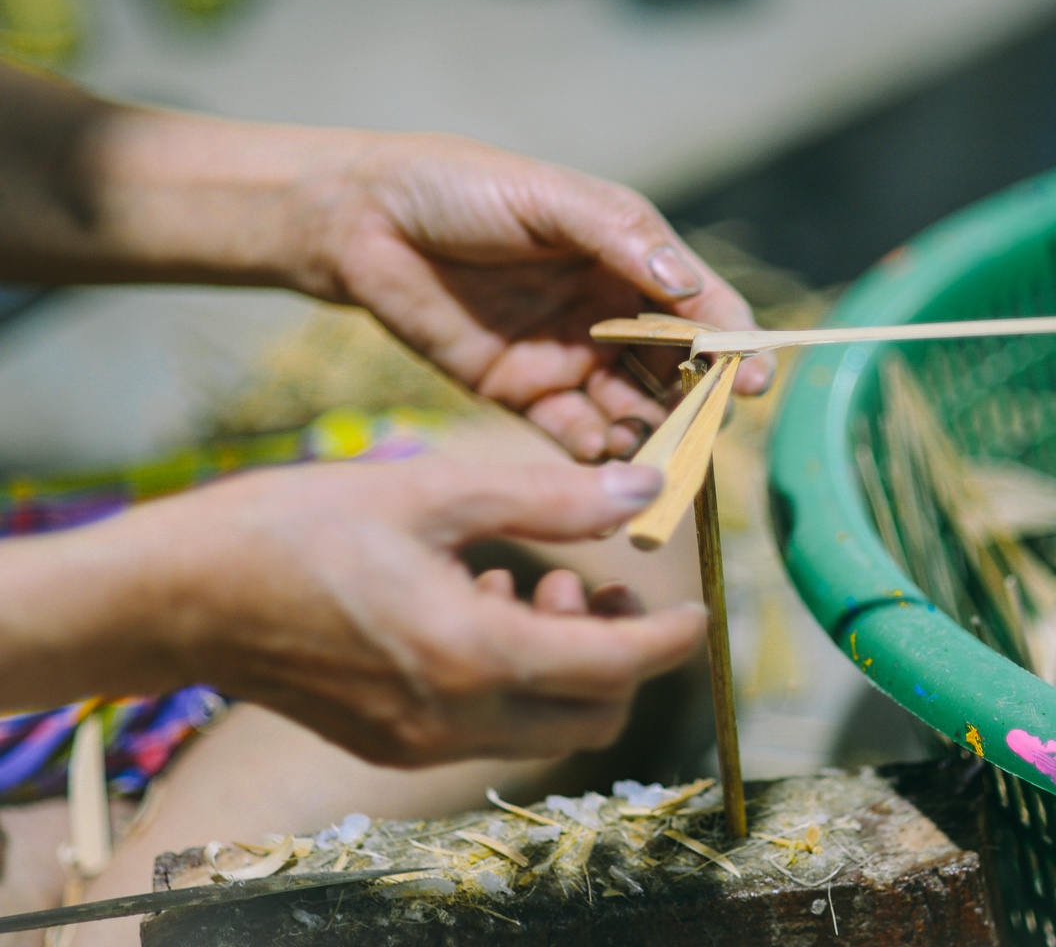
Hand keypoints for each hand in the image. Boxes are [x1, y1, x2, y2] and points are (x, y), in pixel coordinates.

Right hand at [127, 452, 705, 765]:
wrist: (178, 597)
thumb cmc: (296, 527)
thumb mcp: (431, 490)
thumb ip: (548, 497)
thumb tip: (645, 489)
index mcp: (470, 652)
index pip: (615, 667)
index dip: (671, 638)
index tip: (699, 608)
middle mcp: (452, 718)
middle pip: (592, 714)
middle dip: (620, 652)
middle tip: (592, 576)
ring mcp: (418, 742)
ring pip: (545, 726)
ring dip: (568, 663)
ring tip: (533, 579)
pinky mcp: (391, 744)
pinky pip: (490, 725)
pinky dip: (517, 677)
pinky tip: (480, 604)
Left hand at [305, 135, 772, 458]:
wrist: (362, 220)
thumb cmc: (460, 187)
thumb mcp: (549, 198)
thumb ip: (620, 238)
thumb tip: (688, 285)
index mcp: (629, 257)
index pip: (702, 308)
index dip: (734, 346)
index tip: (752, 383)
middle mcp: (611, 311)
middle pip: (677, 369)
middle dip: (699, 404)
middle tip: (707, 435)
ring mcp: (569, 355)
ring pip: (632, 407)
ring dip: (651, 433)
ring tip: (655, 454)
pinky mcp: (522, 392)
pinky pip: (573, 431)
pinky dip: (593, 448)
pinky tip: (598, 449)